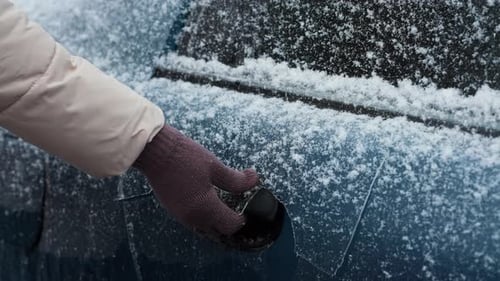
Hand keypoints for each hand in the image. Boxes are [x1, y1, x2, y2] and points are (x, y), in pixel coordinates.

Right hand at [133, 125, 258, 235]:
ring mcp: (180, 215)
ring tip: (223, 207)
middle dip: (228, 224)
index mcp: (205, 208)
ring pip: (203, 228)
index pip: (229, 225)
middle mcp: (192, 217)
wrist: (155, 151)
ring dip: (214, 222)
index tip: (246, 211)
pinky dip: (202, 217)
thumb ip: (236, 180)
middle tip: (237, 211)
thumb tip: (254, 180)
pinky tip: (206, 202)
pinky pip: (192, 221)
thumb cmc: (185, 157)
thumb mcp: (215, 166)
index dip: (241, 220)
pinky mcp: (172, 209)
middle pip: (216, 231)